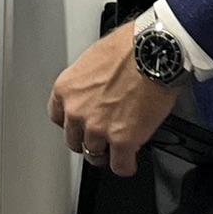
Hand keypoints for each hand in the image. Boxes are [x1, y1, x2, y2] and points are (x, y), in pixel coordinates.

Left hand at [47, 22, 178, 177]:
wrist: (154, 51)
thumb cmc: (129, 47)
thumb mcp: (94, 60)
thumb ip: (88, 83)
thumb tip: (96, 91)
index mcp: (66, 89)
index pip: (58, 118)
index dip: (73, 124)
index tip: (81, 125)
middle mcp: (77, 111)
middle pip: (74, 140)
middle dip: (88, 140)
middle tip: (102, 137)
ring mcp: (98, 128)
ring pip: (94, 155)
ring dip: (107, 153)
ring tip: (118, 149)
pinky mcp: (123, 140)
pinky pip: (120, 166)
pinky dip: (126, 165)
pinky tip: (131, 160)